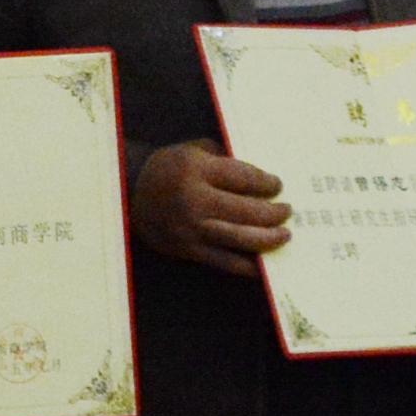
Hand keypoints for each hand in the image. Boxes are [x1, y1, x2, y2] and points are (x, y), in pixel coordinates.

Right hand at [134, 139, 291, 267]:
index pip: (244, 178)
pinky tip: (262, 263)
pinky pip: (224, 261)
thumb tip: (261, 177)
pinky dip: (247, 265)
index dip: (267, 183)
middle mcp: (195, 199)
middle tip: (287, 211)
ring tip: (283, 235)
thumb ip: (225, 159)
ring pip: (240, 238)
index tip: (278, 186)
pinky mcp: (188, 249)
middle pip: (247, 210)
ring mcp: (191, 228)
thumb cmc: (167, 168)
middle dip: (273, 212)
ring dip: (268, 238)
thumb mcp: (193, 151)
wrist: (129, 193)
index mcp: (196, 169)